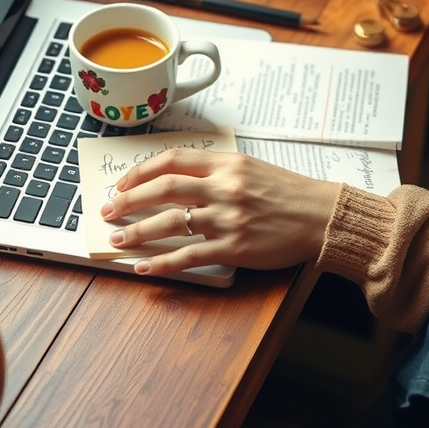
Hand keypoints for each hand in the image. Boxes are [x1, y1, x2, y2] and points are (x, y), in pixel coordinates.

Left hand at [100, 148, 339, 275]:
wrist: (321, 216)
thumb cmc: (286, 192)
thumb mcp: (250, 167)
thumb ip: (215, 170)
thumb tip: (174, 177)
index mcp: (226, 162)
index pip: (172, 159)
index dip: (141, 171)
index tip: (121, 182)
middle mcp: (224, 187)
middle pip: (164, 189)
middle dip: (128, 200)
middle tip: (107, 210)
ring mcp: (228, 219)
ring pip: (170, 223)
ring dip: (138, 232)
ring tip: (117, 240)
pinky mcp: (235, 248)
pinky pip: (190, 256)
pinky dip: (162, 263)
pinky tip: (144, 267)